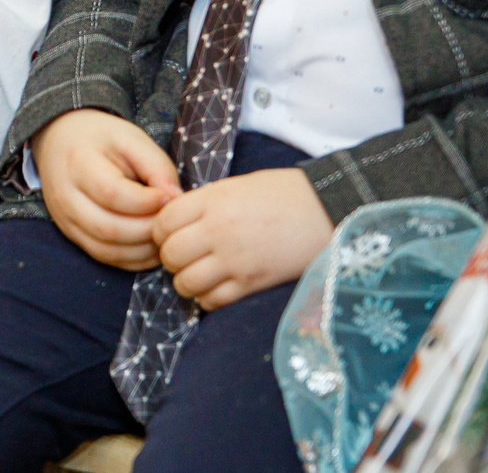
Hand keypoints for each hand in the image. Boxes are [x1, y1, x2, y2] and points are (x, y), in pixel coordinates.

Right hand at [32, 109, 181, 269]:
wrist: (60, 141)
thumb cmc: (101, 139)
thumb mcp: (131, 139)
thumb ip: (156, 166)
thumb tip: (176, 199)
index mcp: (78, 164)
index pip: (112, 194)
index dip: (147, 203)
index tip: (170, 197)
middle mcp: (66, 197)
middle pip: (109, 229)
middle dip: (149, 230)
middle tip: (172, 221)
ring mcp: (65, 220)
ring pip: (107, 250)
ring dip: (143, 249)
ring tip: (165, 234)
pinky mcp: (72, 236)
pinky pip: (105, 258)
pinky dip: (133, 259)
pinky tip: (151, 246)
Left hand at [153, 167, 331, 309]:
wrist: (327, 211)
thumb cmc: (282, 194)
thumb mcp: (236, 186)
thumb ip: (203, 202)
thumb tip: (173, 218)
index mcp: (213, 201)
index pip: (163, 221)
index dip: (160, 230)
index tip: (169, 234)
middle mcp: (218, 230)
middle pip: (169, 253)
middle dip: (170, 258)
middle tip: (182, 256)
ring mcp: (235, 260)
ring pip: (185, 282)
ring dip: (185, 281)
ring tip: (196, 274)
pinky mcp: (252, 283)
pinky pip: (213, 301)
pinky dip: (207, 299)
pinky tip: (214, 289)